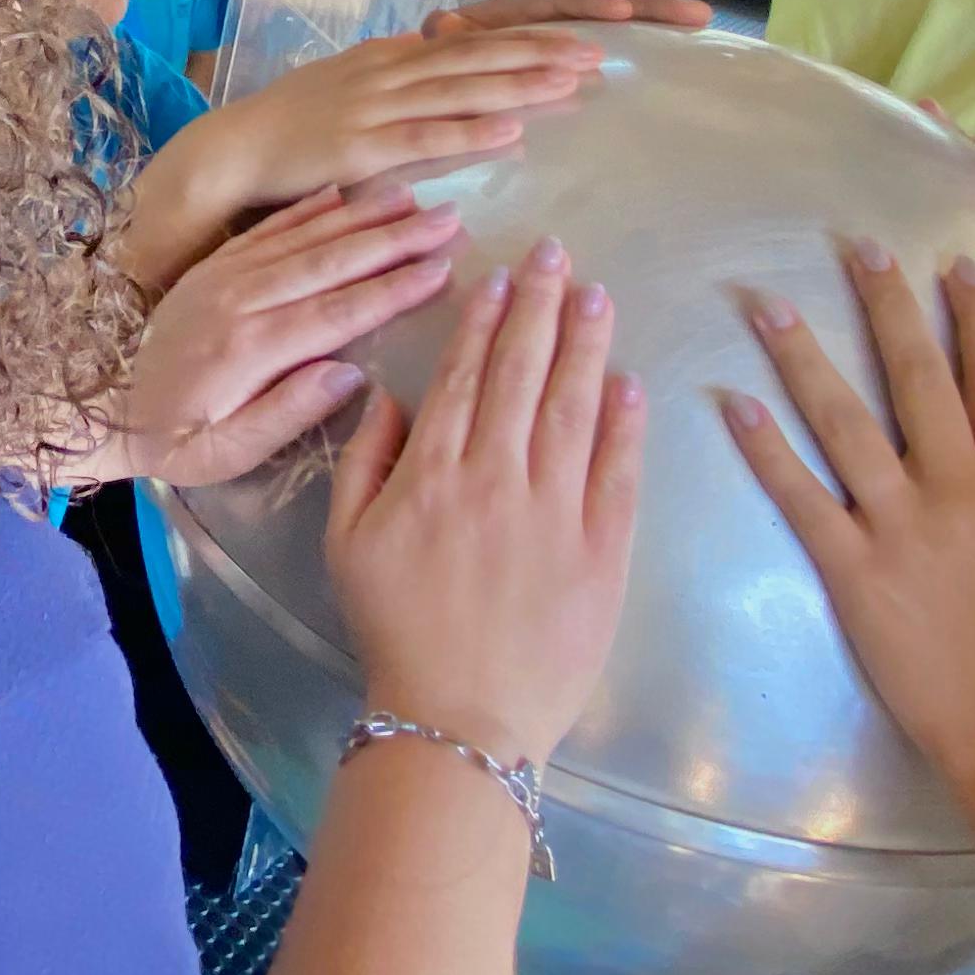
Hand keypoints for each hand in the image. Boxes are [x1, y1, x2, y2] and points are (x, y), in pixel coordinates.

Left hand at [105, 186, 457, 487]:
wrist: (99, 408)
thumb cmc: (173, 442)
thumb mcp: (226, 453)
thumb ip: (286, 414)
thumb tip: (350, 375)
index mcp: (249, 348)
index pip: (339, 311)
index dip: (395, 289)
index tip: (445, 268)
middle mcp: (240, 298)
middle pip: (331, 261)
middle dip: (395, 239)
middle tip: (450, 218)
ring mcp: (224, 275)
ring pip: (304, 236)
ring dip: (362, 215)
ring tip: (414, 196)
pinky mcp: (213, 267)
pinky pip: (268, 230)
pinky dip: (309, 209)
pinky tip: (345, 192)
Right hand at [199, 26, 597, 203]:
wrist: (233, 149)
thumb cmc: (287, 124)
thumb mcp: (344, 83)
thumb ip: (390, 70)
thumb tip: (430, 50)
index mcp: (387, 58)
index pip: (468, 43)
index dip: (524, 39)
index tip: (575, 36)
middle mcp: (387, 73)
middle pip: (476, 57)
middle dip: (538, 52)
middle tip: (596, 51)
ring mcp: (375, 108)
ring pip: (460, 91)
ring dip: (519, 84)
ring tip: (571, 80)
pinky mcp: (362, 147)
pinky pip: (426, 138)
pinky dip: (471, 133)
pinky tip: (512, 131)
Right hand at [325, 242, 643, 765]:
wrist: (459, 720)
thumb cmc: (395, 633)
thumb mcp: (346, 544)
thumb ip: (365, 461)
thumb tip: (390, 393)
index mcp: (432, 473)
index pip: (465, 376)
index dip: (486, 319)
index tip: (502, 276)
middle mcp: (496, 478)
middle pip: (524, 373)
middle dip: (542, 306)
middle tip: (559, 254)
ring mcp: (556, 512)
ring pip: (574, 407)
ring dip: (587, 345)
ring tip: (598, 294)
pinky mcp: (604, 551)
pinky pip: (618, 472)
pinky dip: (625, 423)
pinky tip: (628, 381)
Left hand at [422, 0, 712, 37]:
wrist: (432, 72)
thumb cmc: (439, 59)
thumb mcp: (440, 49)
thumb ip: (446, 38)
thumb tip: (444, 24)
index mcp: (514, 13)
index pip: (555, 4)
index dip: (588, 7)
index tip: (619, 13)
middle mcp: (546, 16)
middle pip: (601, 2)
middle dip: (645, 5)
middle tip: (692, 12)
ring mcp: (564, 34)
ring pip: (616, 17)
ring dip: (657, 16)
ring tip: (700, 17)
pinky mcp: (573, 56)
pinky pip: (616, 42)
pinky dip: (648, 39)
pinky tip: (685, 41)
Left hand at [722, 243, 974, 815]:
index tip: (954, 266)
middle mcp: (960, 493)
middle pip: (919, 381)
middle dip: (887, 307)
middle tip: (855, 245)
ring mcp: (903, 531)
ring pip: (847, 424)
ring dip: (804, 358)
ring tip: (769, 303)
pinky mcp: (856, 575)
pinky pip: (802, 500)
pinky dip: (765, 450)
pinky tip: (731, 404)